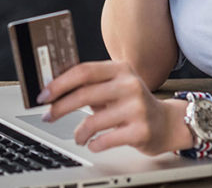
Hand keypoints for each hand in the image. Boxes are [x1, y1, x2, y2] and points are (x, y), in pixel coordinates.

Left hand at [38, 60, 186, 155]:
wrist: (167, 123)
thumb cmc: (133, 104)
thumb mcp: (115, 86)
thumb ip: (90, 85)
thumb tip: (53, 90)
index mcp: (120, 69)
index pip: (84, 71)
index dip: (60, 83)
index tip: (43, 94)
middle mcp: (129, 85)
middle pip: (85, 93)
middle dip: (60, 107)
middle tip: (47, 116)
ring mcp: (137, 107)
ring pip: (93, 120)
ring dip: (78, 131)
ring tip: (78, 136)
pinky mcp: (141, 130)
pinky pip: (106, 139)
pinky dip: (94, 143)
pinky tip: (93, 143)